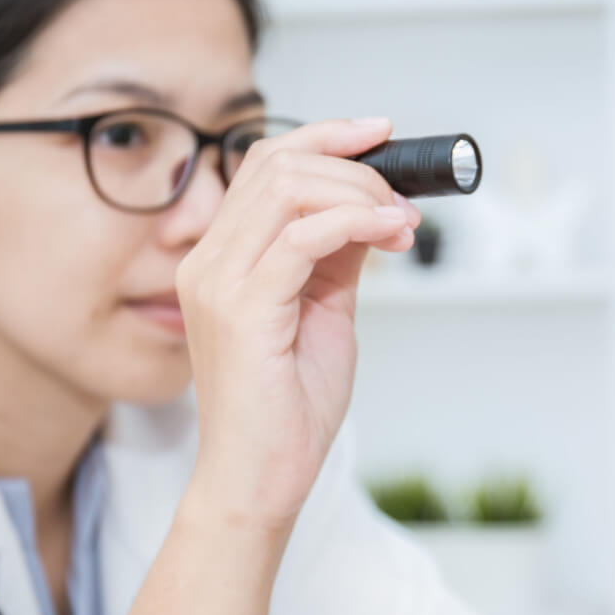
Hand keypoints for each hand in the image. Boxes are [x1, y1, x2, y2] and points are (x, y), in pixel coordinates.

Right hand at [175, 118, 419, 533]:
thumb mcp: (324, 311)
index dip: (326, 137)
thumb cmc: (289, 408)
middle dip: (355, 165)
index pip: (265, 163)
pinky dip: (355, 222)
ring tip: (402, 226)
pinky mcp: (242, 309)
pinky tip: (389, 234)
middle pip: (278, 163)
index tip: (381, 135)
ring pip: (289, 188)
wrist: (262, 479)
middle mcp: (209, 261)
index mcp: (223, 257)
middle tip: (404, 199)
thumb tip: (373, 207)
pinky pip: (301, 237)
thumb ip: (338, 255)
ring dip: (361, 193)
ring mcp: (219, 282)